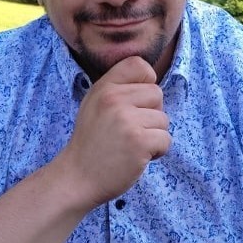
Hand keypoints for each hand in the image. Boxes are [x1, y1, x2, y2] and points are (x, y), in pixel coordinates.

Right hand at [57, 56, 170, 209]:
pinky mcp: (139, 141)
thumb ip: (118, 88)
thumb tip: (151, 79)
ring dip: (154, 135)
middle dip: (151, 113)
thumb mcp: (95, 104)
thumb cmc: (91, 141)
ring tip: (132, 144)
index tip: (137, 101)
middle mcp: (114, 99)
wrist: (76, 177)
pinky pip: (166, 139)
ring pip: (164, 119)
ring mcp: (127, 120)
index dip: (146, 81)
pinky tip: (137, 156)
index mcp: (104, 87)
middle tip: (131, 130)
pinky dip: (157, 151)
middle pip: (157, 93)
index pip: (139, 64)